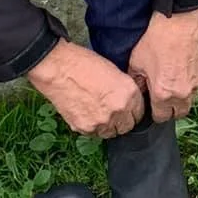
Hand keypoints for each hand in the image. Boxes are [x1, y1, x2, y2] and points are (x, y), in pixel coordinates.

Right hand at [28, 39, 143, 137]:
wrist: (58, 68)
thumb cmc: (84, 64)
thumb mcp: (114, 72)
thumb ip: (124, 91)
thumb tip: (128, 103)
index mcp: (129, 93)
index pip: (139, 114)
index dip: (132, 112)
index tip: (127, 111)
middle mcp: (119, 110)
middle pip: (126, 127)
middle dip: (121, 121)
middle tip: (111, 112)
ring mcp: (102, 121)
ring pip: (110, 133)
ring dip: (107, 126)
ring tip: (96, 111)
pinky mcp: (85, 128)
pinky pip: (94, 133)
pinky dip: (92, 126)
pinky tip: (85, 111)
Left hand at [129, 6, 197, 122]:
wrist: (179, 19)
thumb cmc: (157, 38)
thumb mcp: (136, 61)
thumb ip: (136, 82)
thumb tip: (137, 90)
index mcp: (163, 94)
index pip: (161, 117)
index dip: (154, 112)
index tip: (151, 104)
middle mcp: (182, 93)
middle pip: (179, 113)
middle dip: (170, 109)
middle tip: (162, 97)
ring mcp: (196, 82)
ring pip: (190, 101)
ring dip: (182, 97)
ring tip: (172, 82)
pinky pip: (197, 85)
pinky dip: (190, 83)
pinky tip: (182, 69)